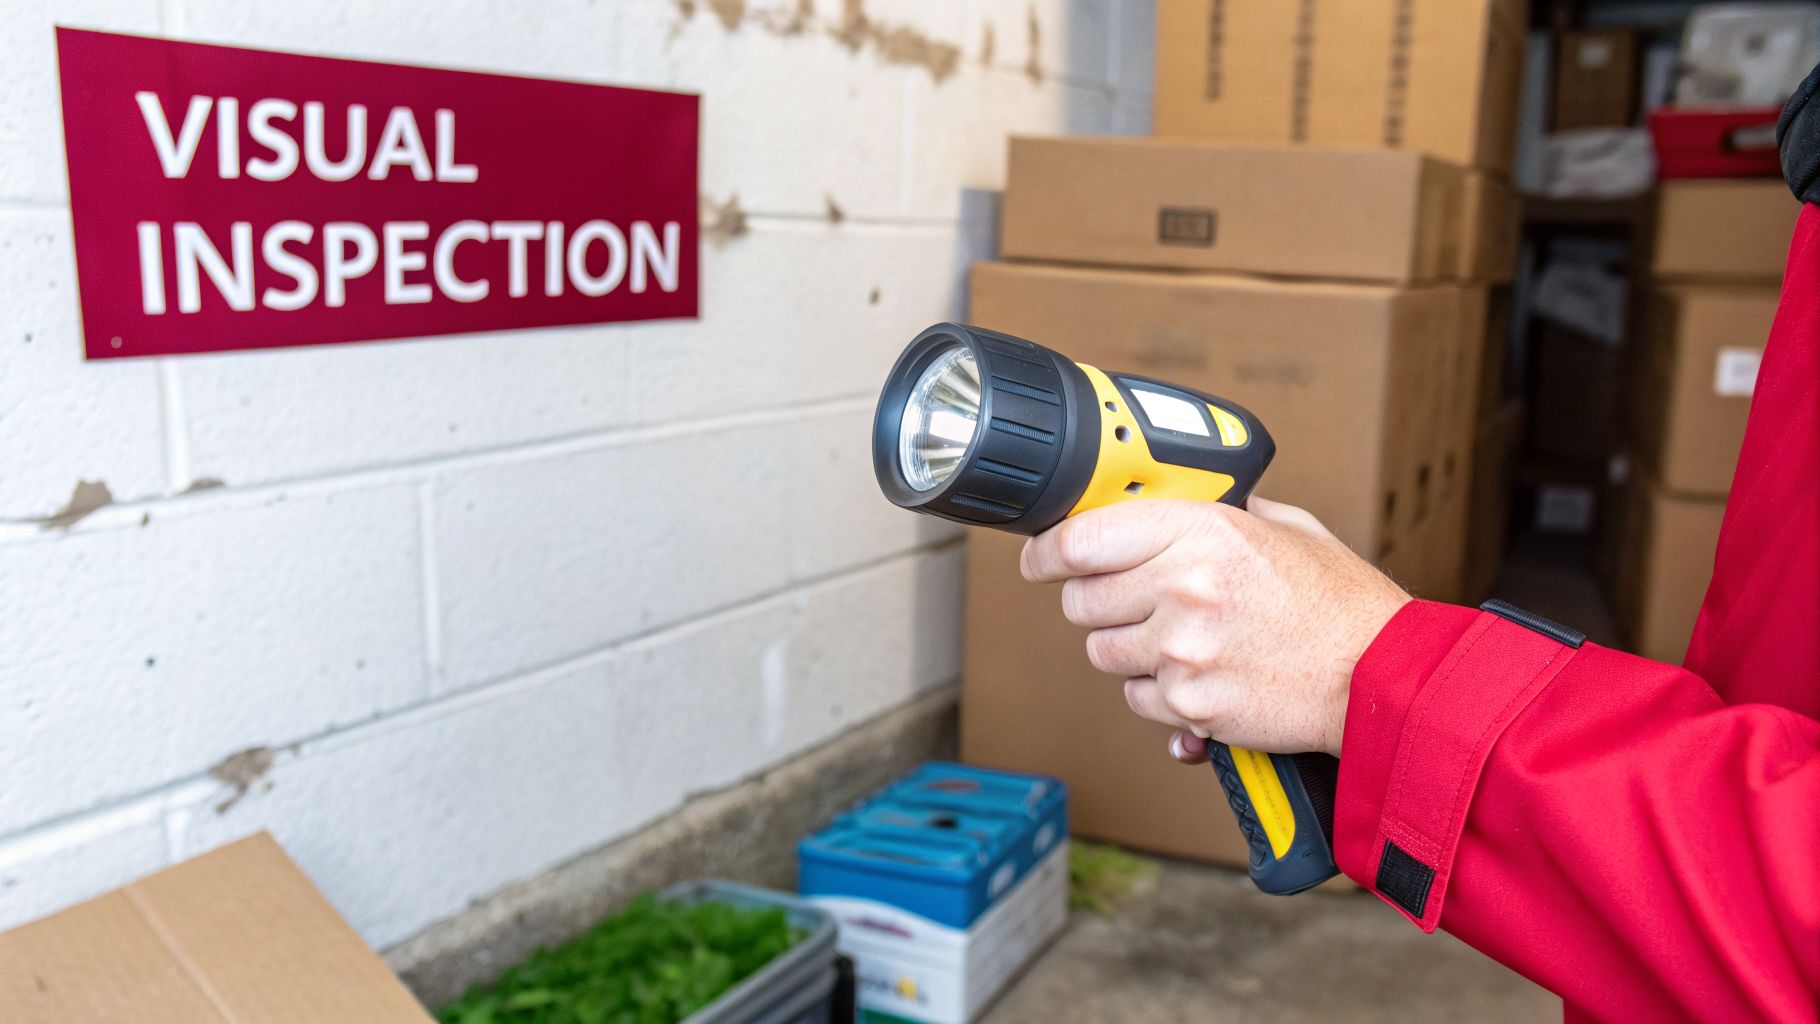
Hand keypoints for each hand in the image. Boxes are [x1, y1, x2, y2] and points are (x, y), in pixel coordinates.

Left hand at [1019, 497, 1409, 757]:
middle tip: (1136, 602)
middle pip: (1081, 599)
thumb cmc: (1338, 604)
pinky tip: (1203, 675)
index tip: (1040, 558)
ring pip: (1102, 651)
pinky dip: (1159, 693)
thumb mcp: (1284, 528)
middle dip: (1098, 601)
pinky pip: (1136, 697)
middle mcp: (1185, 588)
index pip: (1081, 538)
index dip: (1048, 550)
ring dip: (1129, 649)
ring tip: (1185, 640)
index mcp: (1203, 532)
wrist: (1381, 678)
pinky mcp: (1189, 705)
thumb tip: (1167, 497)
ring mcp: (1184, 651)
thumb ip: (1220, 511)